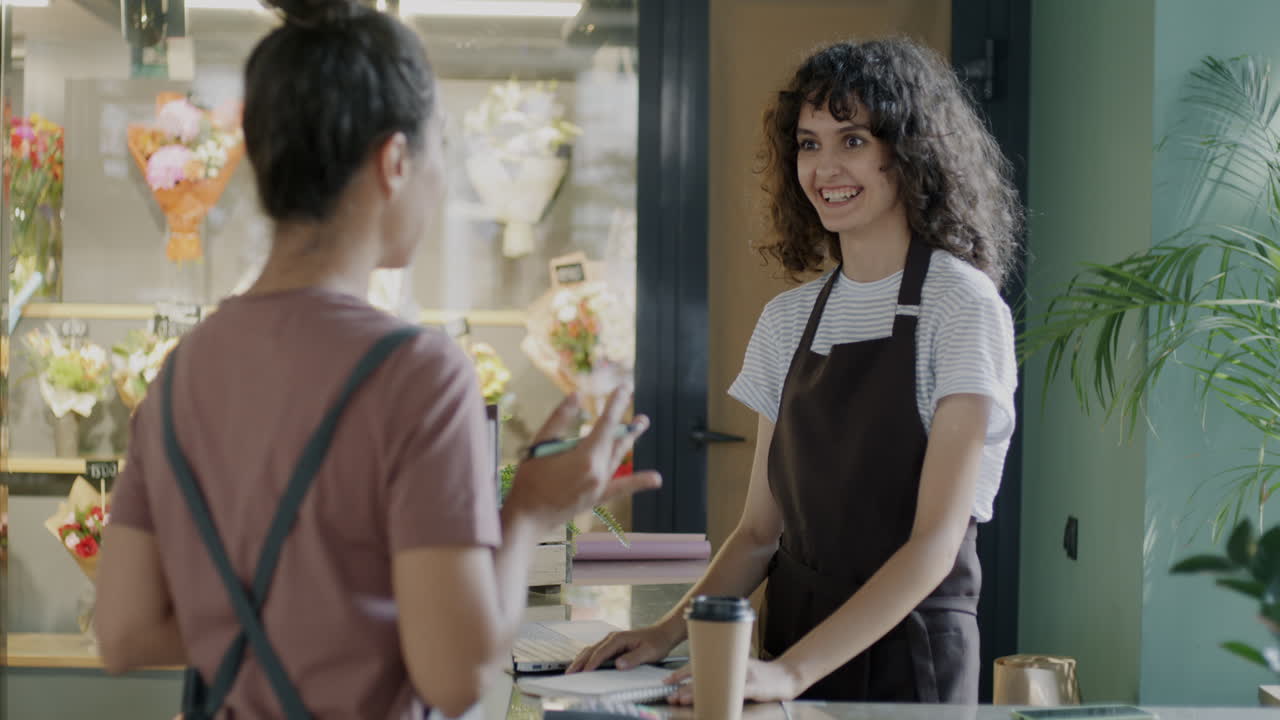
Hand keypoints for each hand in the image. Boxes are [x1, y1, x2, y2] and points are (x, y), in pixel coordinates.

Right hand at [505, 387, 660, 528]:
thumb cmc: (530, 479)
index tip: (626, 387)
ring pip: (619, 456)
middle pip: (617, 439)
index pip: (606, 423)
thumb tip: (576, 395)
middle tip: (636, 405)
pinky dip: (639, 481)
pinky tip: (656, 479)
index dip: (617, 403)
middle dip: (627, 421)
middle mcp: (599, 471)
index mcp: (586, 456)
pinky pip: (622, 487)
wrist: (528, 517)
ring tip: (641, 423)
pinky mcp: (598, 497)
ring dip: (630, 439)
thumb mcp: (541, 444)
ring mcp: (601, 485)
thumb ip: (560, 418)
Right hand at [566, 622, 682, 673]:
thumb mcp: (648, 652)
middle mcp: (612, 638)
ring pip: (591, 650)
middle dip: (580, 662)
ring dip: (581, 660)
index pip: (602, 652)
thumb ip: (633, 659)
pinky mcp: (612, 646)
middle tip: (570, 672)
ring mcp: (611, 641)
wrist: (662, 634)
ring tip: (571, 670)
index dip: (593, 662)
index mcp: (619, 638)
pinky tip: (582, 666)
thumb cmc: (656, 642)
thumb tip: (618, 665)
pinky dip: (587, 659)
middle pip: (592, 650)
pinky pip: (596, 652)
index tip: (585, 672)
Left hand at [664, 658, 803, 704]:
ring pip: (714, 683)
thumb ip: (723, 671)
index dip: (682, 671)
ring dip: (696, 692)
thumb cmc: (761, 674)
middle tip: (671, 694)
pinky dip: (721, 700)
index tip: (668, 679)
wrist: (785, 676)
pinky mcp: (752, 686)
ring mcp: (742, 675)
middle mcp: (732, 665)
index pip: (701, 663)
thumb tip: (700, 680)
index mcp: (726, 660)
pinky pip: (733, 693)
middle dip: (684, 685)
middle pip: (703, 674)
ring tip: (681, 699)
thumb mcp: (740, 667)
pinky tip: (711, 706)